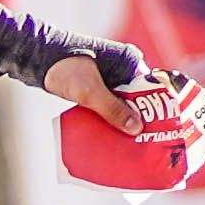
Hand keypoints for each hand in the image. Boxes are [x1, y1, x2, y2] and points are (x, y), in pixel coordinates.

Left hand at [54, 50, 204, 147]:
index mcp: (131, 62)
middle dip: (146, 120)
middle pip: (143, 98)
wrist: (37, 58)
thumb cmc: (66, 69)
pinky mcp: (98, 86)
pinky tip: (115, 137)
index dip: (161, 109)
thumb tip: (137, 129)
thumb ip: (112, 109)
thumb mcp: (89, 92)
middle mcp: (125, 68)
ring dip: (128, 122)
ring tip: (135, 146)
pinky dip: (114, 119)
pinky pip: (112, 105)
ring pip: (126, 104)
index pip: (155, 88)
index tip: (167, 130)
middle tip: (153, 143)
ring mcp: (111, 77)